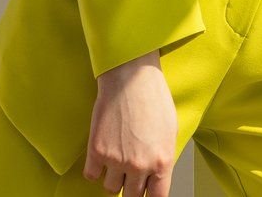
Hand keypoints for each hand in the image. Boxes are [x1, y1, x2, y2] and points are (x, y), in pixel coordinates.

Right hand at [84, 53, 177, 195]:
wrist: (131, 76)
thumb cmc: (153, 96)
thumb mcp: (170, 129)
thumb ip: (162, 157)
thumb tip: (156, 174)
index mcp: (162, 161)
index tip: (146, 194)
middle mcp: (139, 166)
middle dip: (132, 187)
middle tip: (130, 172)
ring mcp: (116, 160)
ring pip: (111, 187)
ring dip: (113, 176)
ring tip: (118, 154)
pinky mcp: (97, 151)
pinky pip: (92, 176)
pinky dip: (95, 168)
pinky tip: (103, 152)